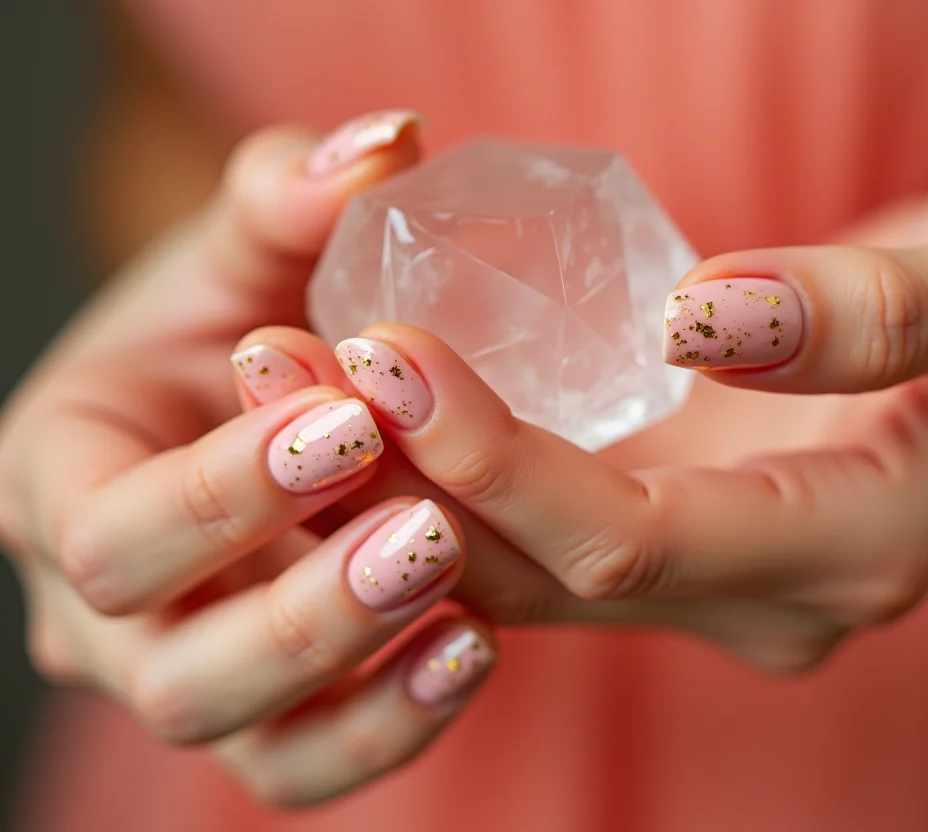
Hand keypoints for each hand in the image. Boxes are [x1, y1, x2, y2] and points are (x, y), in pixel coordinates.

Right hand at [0, 112, 501, 803]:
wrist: (264, 409)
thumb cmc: (236, 323)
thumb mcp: (241, 256)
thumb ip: (288, 197)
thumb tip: (389, 146)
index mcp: (56, 482)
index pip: (106, 528)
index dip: (218, 493)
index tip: (348, 422)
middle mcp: (103, 608)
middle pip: (169, 664)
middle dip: (299, 605)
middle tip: (425, 530)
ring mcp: (183, 673)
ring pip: (240, 739)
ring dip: (352, 676)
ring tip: (465, 606)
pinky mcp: (267, 717)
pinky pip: (312, 765)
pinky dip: (392, 729)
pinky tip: (477, 653)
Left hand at [284, 161, 927, 670]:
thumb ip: (887, 304)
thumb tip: (713, 314)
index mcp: (855, 550)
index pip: (637, 542)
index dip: (501, 461)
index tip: (386, 349)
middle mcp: (769, 593)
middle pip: (552, 568)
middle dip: (409, 473)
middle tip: (274, 358)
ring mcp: (721, 571)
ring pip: (526, 562)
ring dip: (400, 479)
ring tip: (279, 367)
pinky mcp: (687, 524)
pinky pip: (542, 524)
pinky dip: (450, 467)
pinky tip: (365, 386)